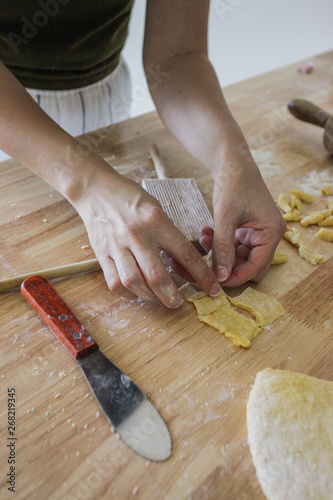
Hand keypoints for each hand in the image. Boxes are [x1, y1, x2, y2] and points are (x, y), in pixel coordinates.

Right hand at [73, 163, 221, 307]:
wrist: (96, 189)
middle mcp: (137, 235)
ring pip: (134, 282)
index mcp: (156, 221)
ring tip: (157, 297)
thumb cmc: (131, 199)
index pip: (185, 253)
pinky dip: (127, 293)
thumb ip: (169, 236)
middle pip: (157, 276)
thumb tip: (185, 265)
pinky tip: (136, 292)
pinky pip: (114, 283)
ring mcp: (117, 246)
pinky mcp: (101, 254)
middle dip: (172, 296)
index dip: (202, 275)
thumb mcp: (157, 210)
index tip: (211, 288)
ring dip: (149, 296)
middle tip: (179, 302)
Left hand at [199, 154, 285, 286]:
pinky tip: (206, 234)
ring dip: (221, 254)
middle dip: (228, 266)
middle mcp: (269, 235)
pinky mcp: (247, 230)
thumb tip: (220, 276)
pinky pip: (234, 246)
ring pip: (239, 257)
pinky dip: (221, 244)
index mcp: (271, 233)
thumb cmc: (233, 184)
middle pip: (250, 266)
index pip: (256, 267)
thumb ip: (223, 248)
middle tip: (207, 264)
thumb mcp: (225, 217)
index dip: (236, 277)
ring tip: (204, 241)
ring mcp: (258, 233)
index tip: (215, 281)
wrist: (232, 162)